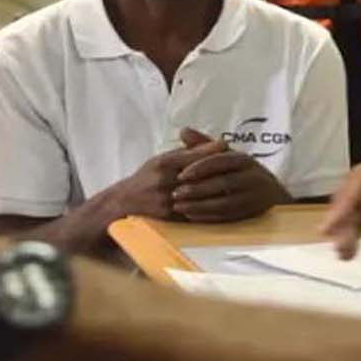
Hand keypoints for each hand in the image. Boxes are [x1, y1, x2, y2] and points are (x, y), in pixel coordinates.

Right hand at [107, 128, 228, 219]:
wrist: (125, 202)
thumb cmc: (147, 176)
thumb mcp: (162, 159)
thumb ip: (186, 152)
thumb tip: (215, 143)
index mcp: (163, 164)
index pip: (190, 155)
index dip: (209, 150)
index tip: (225, 145)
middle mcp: (164, 181)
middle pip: (197, 175)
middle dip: (217, 170)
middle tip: (236, 167)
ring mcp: (167, 200)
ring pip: (198, 194)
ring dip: (216, 190)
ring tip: (233, 184)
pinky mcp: (170, 216)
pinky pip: (194, 211)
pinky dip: (208, 206)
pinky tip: (222, 203)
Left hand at [171, 128, 292, 222]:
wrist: (273, 194)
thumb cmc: (242, 171)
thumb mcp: (227, 155)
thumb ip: (204, 144)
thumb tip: (183, 130)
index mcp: (243, 159)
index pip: (220, 160)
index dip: (200, 167)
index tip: (181, 175)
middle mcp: (252, 176)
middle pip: (223, 183)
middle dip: (197, 189)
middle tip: (175, 193)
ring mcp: (254, 196)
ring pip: (225, 202)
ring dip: (200, 206)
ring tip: (179, 207)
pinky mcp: (253, 213)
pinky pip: (229, 217)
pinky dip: (209, 217)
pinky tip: (192, 216)